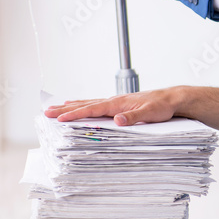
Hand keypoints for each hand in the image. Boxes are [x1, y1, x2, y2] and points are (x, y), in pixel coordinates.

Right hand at [43, 89, 179, 126]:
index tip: (59, 118)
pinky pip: (97, 104)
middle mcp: (114, 101)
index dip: (75, 115)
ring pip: (89, 103)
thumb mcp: (151, 113)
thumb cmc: (163, 106)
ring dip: (72, 106)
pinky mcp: (120, 104)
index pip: (92, 109)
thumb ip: (134, 117)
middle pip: (85, 105)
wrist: (172, 98)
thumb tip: (118, 120)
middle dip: (65, 109)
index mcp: (118, 103)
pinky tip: (80, 105)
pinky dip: (85, 104)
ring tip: (56, 107)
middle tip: (47, 111)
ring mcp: (116, 101)